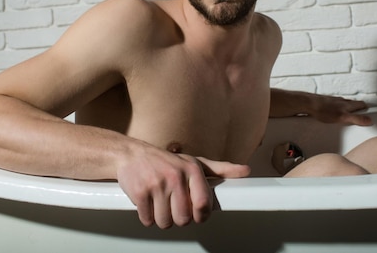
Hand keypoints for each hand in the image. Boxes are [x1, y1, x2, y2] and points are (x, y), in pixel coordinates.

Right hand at [116, 146, 249, 228]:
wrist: (131, 154)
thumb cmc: (165, 161)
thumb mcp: (194, 162)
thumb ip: (220, 169)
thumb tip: (245, 170)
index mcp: (192, 169)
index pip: (203, 204)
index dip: (201, 215)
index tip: (197, 214)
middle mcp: (175, 176)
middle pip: (184, 218)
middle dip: (178, 217)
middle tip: (174, 206)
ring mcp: (157, 185)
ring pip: (165, 222)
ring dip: (162, 218)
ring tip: (160, 203)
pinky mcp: (140, 193)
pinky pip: (148, 220)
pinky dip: (147, 217)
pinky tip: (148, 203)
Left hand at [308, 95, 370, 125]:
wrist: (308, 104)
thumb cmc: (323, 110)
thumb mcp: (342, 117)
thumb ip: (356, 119)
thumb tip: (368, 120)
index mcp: (347, 105)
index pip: (360, 104)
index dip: (366, 107)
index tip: (370, 109)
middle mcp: (341, 101)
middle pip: (352, 102)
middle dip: (358, 106)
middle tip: (362, 109)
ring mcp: (332, 101)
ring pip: (343, 102)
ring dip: (347, 106)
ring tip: (349, 110)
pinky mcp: (325, 102)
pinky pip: (334, 104)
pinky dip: (337, 107)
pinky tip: (333, 111)